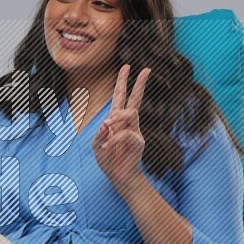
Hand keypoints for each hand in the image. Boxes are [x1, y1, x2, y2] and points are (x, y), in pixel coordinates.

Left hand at [91, 63, 150, 191]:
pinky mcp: (138, 143)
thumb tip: (106, 123)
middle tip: (147, 69)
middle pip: (136, 100)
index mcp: (117, 121)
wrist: (119, 177)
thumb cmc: (108, 160)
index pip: (121, 97)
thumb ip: (99, 134)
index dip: (123, 82)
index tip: (126, 66)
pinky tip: (106, 146)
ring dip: (118, 116)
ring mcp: (135, 132)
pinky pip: (126, 134)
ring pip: (132, 113)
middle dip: (140, 84)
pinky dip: (114, 139)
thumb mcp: (97, 145)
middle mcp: (128, 123)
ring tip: (108, 125)